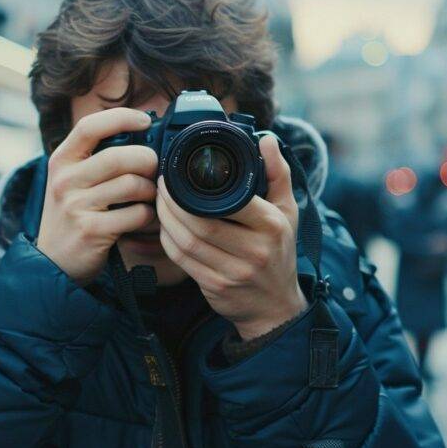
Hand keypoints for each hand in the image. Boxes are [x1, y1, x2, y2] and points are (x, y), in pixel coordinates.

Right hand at [36, 108, 157, 284]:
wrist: (52, 261)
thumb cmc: (72, 215)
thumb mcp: (72, 181)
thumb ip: (97, 158)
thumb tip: (143, 136)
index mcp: (61, 160)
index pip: (89, 126)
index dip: (120, 118)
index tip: (144, 120)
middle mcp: (64, 180)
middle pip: (118, 157)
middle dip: (146, 161)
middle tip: (154, 169)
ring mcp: (76, 206)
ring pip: (131, 185)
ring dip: (150, 191)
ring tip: (149, 196)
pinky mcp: (91, 230)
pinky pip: (135, 214)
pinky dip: (148, 215)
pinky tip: (144, 218)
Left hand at [157, 134, 306, 339]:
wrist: (276, 308)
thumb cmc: (279, 252)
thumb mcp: (287, 212)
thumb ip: (277, 173)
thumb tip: (266, 140)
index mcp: (271, 225)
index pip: (230, 201)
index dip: (195, 188)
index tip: (178, 172)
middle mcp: (255, 250)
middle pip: (201, 223)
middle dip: (173, 202)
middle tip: (161, 185)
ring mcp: (234, 272)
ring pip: (187, 242)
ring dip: (166, 220)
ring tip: (159, 202)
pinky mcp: (216, 287)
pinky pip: (183, 261)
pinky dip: (168, 241)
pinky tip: (164, 227)